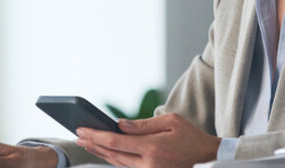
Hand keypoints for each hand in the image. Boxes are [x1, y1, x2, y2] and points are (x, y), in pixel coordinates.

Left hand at [76, 113, 220, 167]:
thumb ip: (143, 124)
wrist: (207, 156)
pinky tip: (104, 151)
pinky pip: (126, 167)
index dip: (96, 136)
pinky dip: (113, 159)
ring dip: (100, 153)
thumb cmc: (190, 135)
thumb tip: (118, 125)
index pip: (116, 142)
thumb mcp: (170, 121)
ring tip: (86, 142)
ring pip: (118, 163)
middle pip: (113, 154)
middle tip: (78, 134)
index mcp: (153, 148)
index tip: (82, 129)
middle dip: (93, 144)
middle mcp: (149, 164)